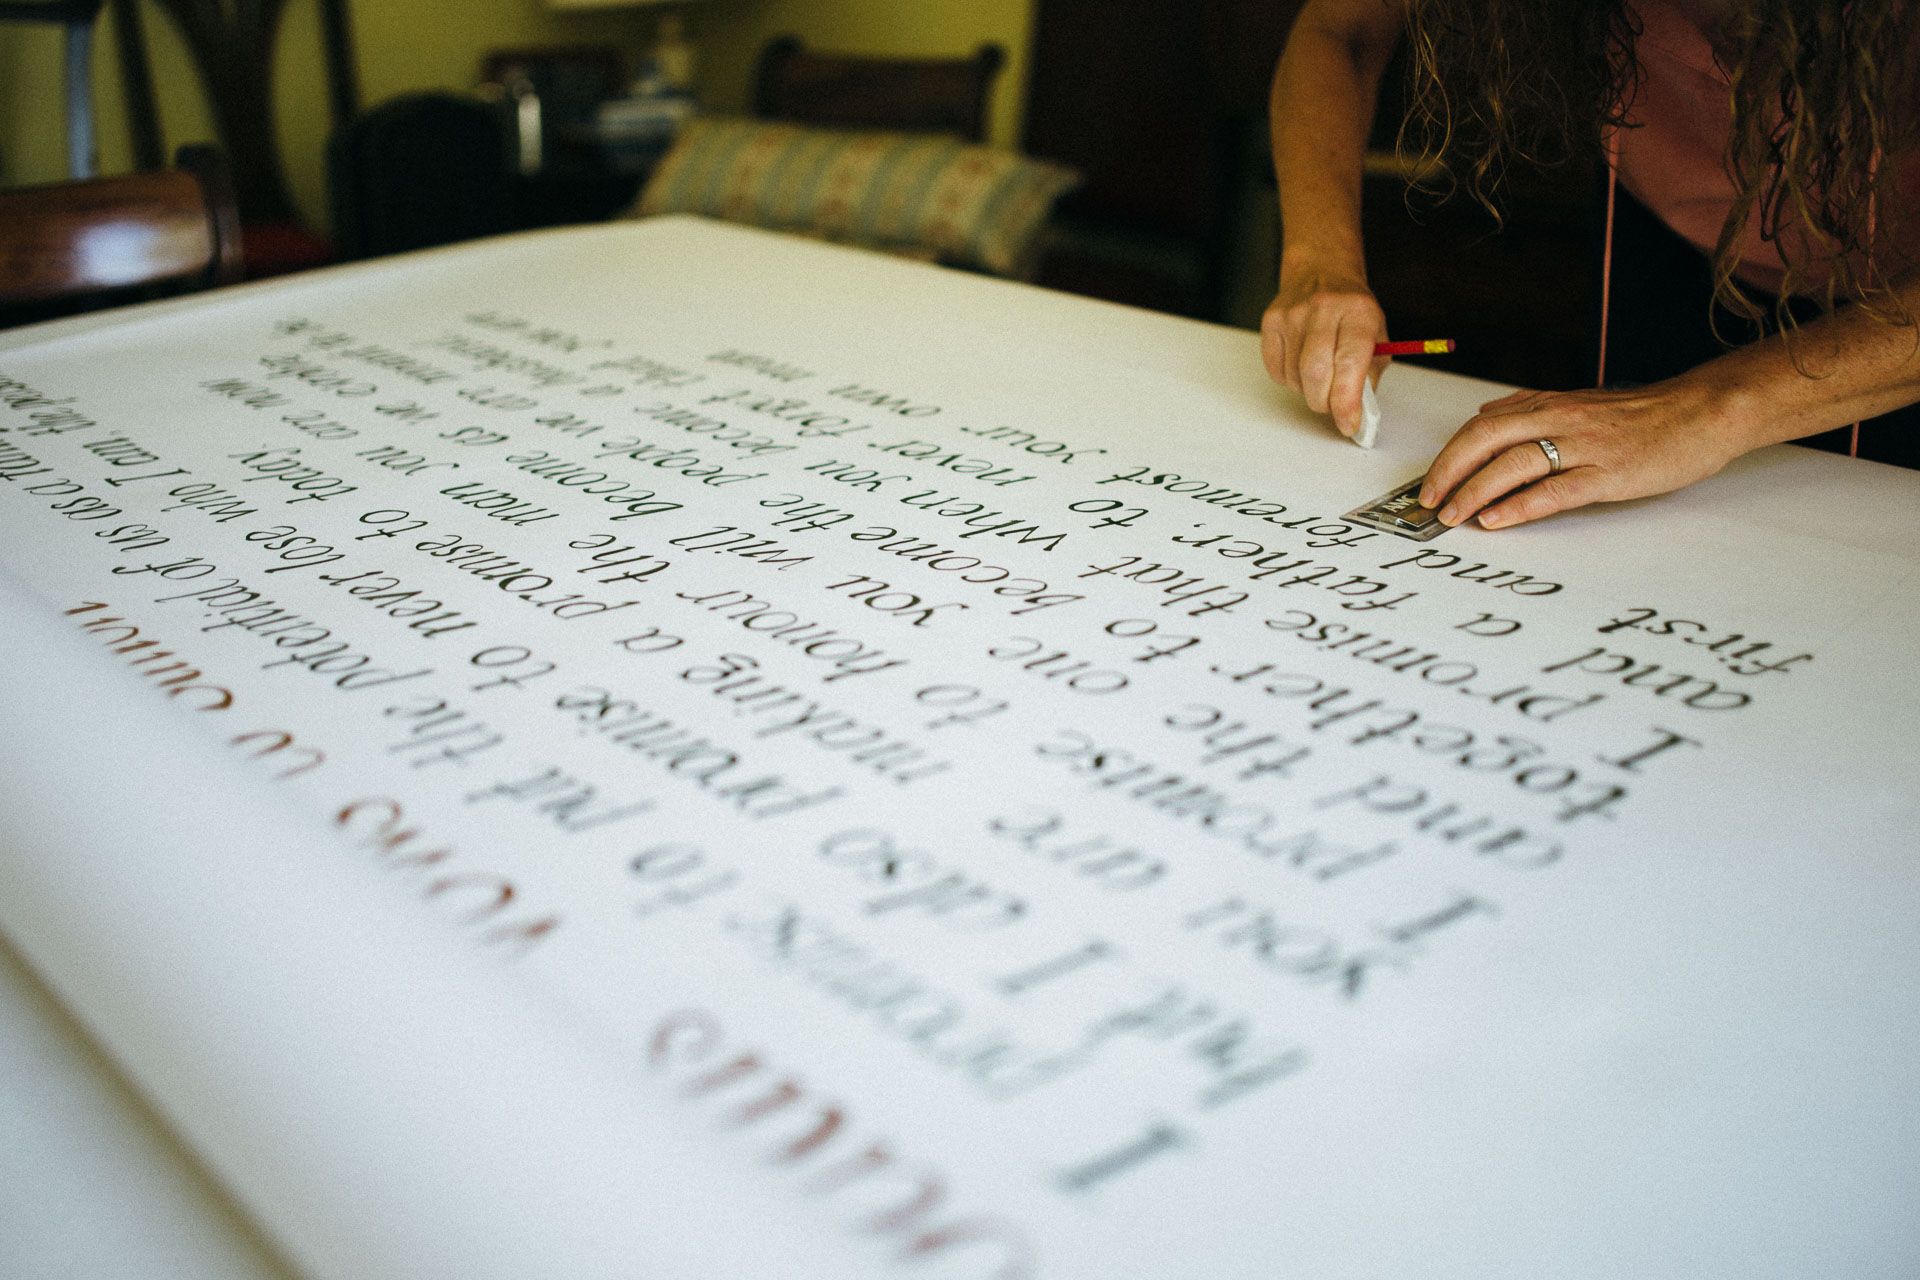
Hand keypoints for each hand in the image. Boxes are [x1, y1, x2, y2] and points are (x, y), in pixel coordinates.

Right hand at [1261, 268, 1388, 439]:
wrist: (1322, 271)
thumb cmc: (1352, 310)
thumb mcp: (1376, 335)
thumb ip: (1370, 373)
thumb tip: (1359, 411)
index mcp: (1358, 311)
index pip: (1350, 363)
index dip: (1347, 401)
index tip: (1348, 423)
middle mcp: (1324, 308)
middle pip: (1316, 374)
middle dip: (1324, 402)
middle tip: (1332, 404)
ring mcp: (1293, 313)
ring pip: (1294, 377)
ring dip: (1308, 390)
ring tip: (1319, 374)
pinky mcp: (1271, 321)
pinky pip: (1276, 371)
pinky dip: (1289, 380)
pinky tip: (1300, 363)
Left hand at [1418, 378, 1748, 528]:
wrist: (1702, 413)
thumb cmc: (1643, 414)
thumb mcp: (1580, 402)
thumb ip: (1531, 408)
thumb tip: (1486, 414)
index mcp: (1550, 404)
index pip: (1482, 425)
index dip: (1450, 454)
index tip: (1430, 482)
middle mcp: (1560, 419)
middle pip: (1485, 439)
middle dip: (1449, 472)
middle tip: (1429, 502)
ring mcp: (1584, 446)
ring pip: (1513, 464)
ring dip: (1475, 492)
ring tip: (1452, 516)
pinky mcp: (1608, 473)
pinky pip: (1554, 490)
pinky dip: (1519, 506)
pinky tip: (1496, 520)